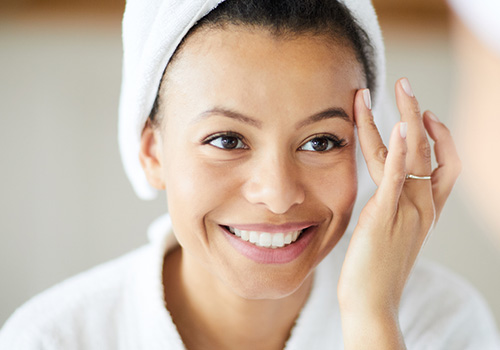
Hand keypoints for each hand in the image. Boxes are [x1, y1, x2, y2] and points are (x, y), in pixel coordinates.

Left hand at [338, 78, 460, 348]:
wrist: (372, 301)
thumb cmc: (377, 269)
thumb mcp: (392, 233)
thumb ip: (393, 208)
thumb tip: (384, 192)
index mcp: (426, 209)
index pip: (443, 163)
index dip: (439, 135)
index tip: (421, 114)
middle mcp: (423, 205)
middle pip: (430, 148)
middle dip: (418, 111)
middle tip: (405, 83)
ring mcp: (408, 209)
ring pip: (414, 153)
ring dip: (406, 115)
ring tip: (398, 87)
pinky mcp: (385, 214)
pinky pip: (396, 175)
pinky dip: (400, 148)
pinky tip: (398, 123)